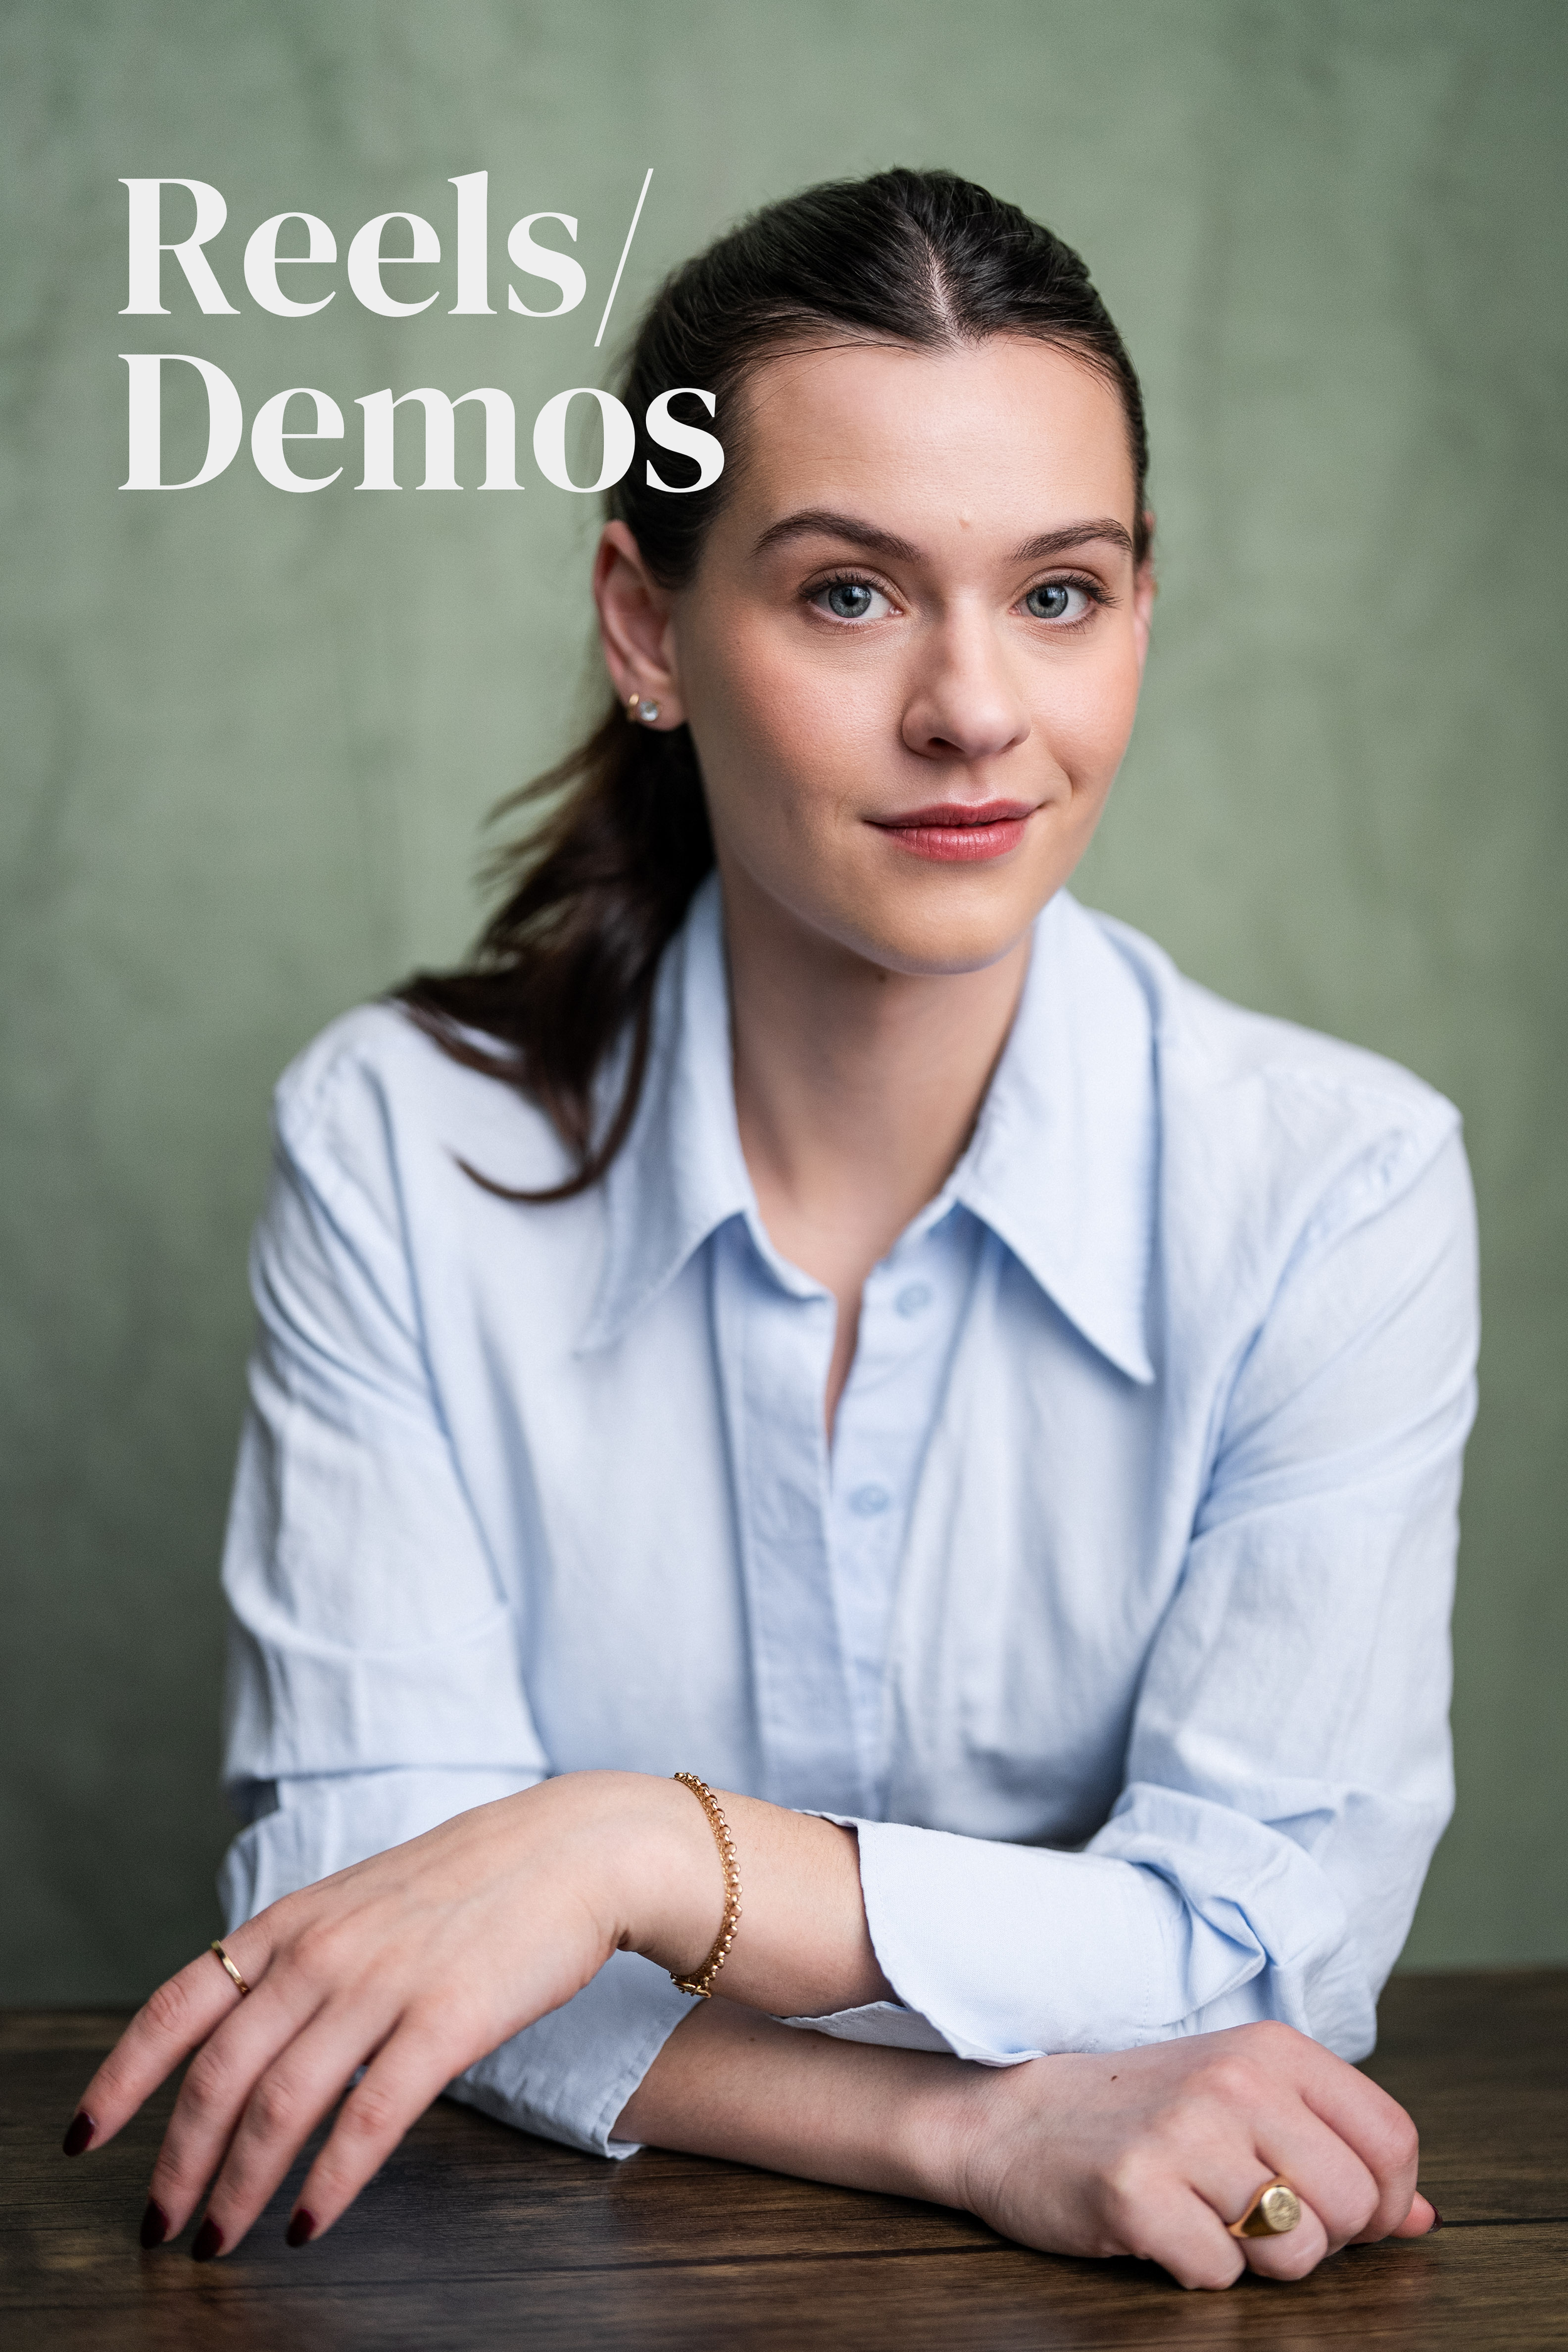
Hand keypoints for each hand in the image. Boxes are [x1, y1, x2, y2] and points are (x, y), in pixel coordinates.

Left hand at [63, 1773, 719, 2255]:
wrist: (575, 1848)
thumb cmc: (473, 1882)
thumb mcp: (361, 1900)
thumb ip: (301, 1957)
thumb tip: (246, 2033)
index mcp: (294, 1922)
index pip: (176, 2005)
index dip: (121, 2078)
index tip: (84, 2139)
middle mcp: (323, 1952)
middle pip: (219, 2075)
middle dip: (177, 2164)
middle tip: (160, 2227)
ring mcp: (382, 1984)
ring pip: (280, 2105)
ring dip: (239, 2188)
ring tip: (220, 2239)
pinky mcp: (445, 2022)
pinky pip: (368, 2120)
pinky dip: (328, 2183)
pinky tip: (310, 2223)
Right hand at [957, 2019, 1432, 2288]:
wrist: (1012, 2115)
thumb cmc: (1142, 2112)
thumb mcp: (1246, 2102)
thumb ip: (1339, 2150)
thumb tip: (1424, 2217)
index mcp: (1272, 2050)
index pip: (1393, 2140)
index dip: (1384, 2199)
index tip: (1338, 2210)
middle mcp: (1235, 2081)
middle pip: (1354, 2207)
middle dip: (1319, 2239)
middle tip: (1258, 2218)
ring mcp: (1183, 2134)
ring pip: (1295, 2250)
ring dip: (1257, 2260)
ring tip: (1207, 2217)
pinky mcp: (1135, 2192)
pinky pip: (1220, 2276)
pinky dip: (1197, 2270)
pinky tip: (1162, 2228)